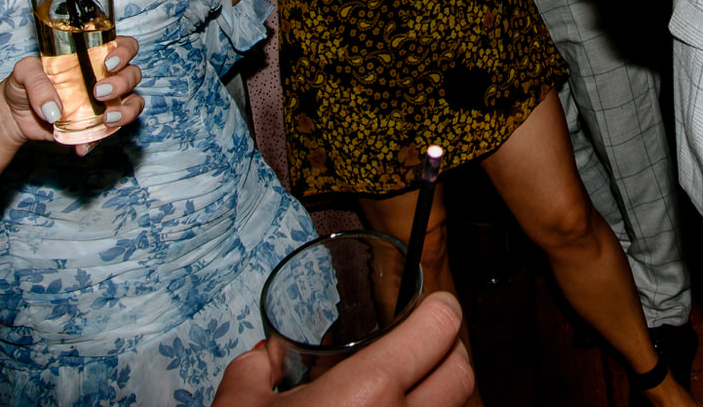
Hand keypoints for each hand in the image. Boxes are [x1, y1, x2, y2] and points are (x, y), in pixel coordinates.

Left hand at [0, 39, 145, 155]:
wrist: (13, 114)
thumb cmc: (23, 83)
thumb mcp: (24, 72)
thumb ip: (37, 83)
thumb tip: (53, 110)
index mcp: (92, 55)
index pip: (124, 46)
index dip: (125, 52)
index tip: (108, 63)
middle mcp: (104, 76)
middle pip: (132, 75)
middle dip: (122, 83)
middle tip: (98, 92)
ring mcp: (103, 102)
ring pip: (133, 103)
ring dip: (126, 112)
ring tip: (106, 119)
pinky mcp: (95, 125)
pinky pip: (108, 133)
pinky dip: (98, 140)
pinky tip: (81, 146)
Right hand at [210, 292, 472, 406]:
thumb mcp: (240, 405)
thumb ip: (258, 366)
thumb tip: (267, 355)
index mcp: (369, 390)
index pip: (441, 328)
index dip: (439, 309)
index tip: (431, 305)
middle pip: (463, 372)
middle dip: (448, 350)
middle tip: (421, 344)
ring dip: (436, 394)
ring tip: (402, 389)